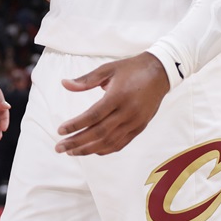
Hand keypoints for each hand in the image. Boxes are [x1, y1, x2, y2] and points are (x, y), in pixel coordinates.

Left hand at [55, 52, 170, 155]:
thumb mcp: (107, 69)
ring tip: (71, 152)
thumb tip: (64, 83)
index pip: (93, 116)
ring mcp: (135, 122)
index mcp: (118, 96)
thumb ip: (86, 80)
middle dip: (77, 142)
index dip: (75, 125)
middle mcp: (128, 112)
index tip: (60, 131)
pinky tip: (92, 150)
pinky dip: (105, 149)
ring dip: (89, 149)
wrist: (160, 72)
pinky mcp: (140, 127)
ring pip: (109, 142)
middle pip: (99, 133)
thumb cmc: (132, 69)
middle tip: (60, 147)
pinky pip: (121, 143)